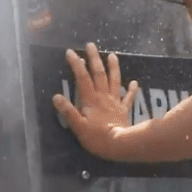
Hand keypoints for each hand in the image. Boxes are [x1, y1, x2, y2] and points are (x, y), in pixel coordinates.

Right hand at [52, 43, 138, 160]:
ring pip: (114, 81)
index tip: (71, 52)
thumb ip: (68, 111)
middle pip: (99, 74)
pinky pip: (128, 98)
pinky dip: (131, 90)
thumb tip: (56, 97)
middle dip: (94, 58)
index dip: (76, 64)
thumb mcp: (78, 126)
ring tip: (113, 55)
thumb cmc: (96, 138)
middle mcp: (103, 97)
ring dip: (113, 67)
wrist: (119, 145)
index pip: (82, 78)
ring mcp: (115, 103)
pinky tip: (134, 82)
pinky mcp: (124, 111)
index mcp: (90, 100)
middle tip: (91, 45)